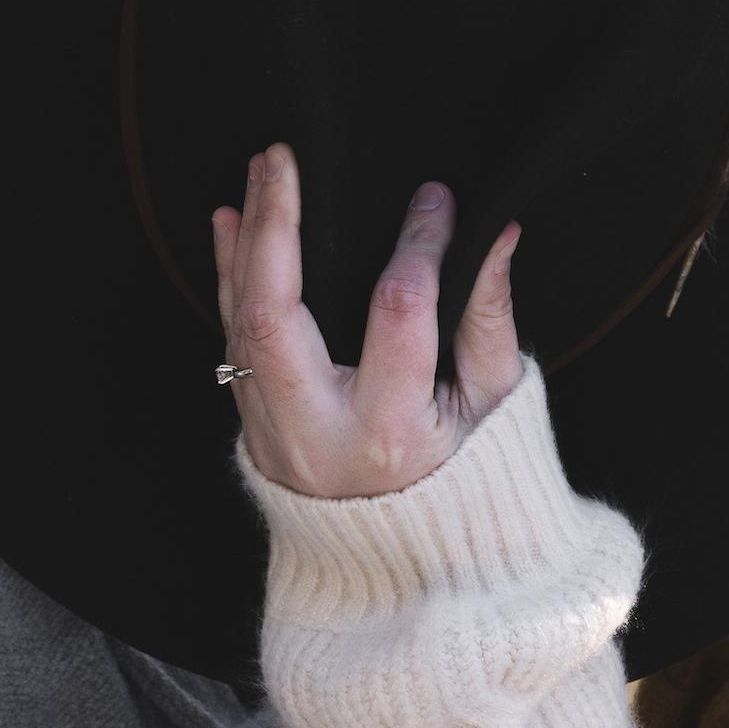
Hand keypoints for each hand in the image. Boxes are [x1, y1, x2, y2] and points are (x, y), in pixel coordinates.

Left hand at [209, 145, 522, 499]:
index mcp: (391, 433)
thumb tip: (497, 233)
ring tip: (260, 171)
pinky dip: (230, 277)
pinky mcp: (254, 426)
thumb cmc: (465, 482)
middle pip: (277, 316)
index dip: (419, 245)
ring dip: (247, 241)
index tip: (435, 198)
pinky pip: (233, 340)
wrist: (403, 570)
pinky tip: (231, 222)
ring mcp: (274, 433)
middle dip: (279, 228)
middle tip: (284, 157)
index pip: (397, 312)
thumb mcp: (494, 411)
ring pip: (241, 324)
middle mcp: (318, 433)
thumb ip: (490, 321)